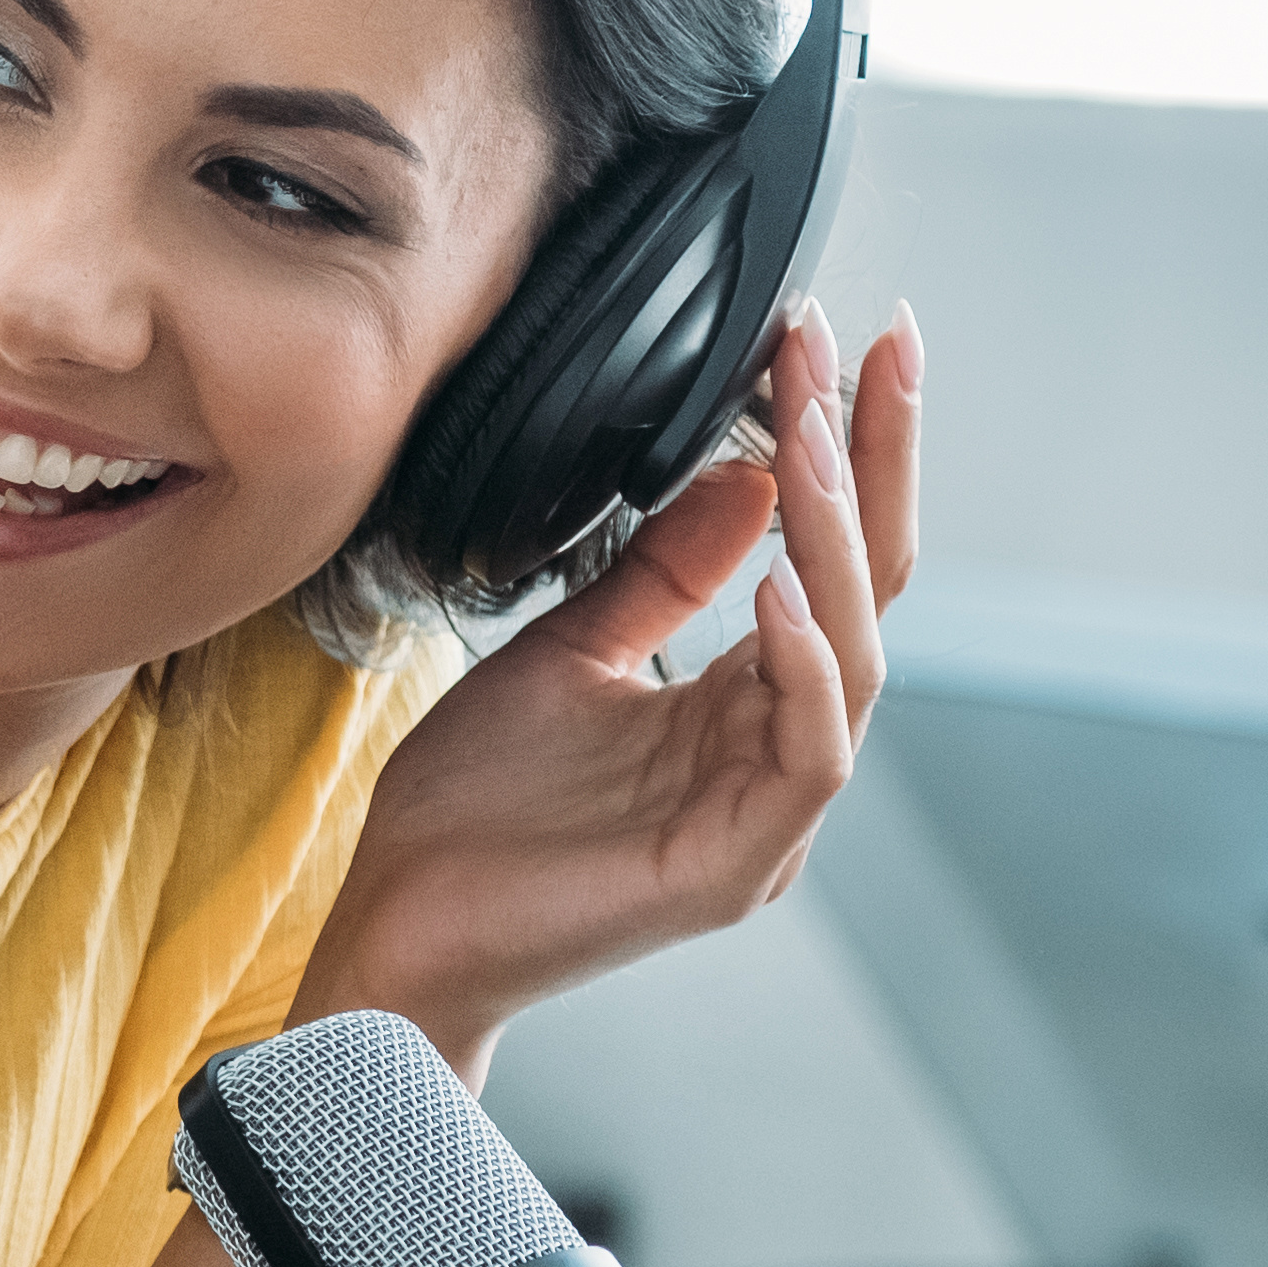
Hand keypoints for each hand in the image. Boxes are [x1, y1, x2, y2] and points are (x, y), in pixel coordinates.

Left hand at [310, 304, 925, 1067]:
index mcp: (744, 705)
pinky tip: (781, 589)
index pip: (830, 559)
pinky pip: (809, 754)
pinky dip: (805, 666)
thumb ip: (657, 571)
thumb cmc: (471, 810)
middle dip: (871, 462)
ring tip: (814, 440)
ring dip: (837, 542)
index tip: (838, 342)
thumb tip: (743, 468)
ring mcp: (766, 816)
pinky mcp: (734, 866)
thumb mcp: (564, 648)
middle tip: (858, 351)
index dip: (850, 451)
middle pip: (871, 593)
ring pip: (855, 661)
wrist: (396, 924)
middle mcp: (775, 756)